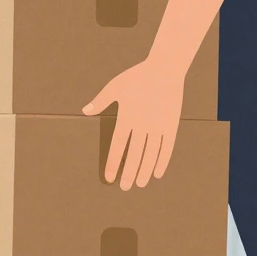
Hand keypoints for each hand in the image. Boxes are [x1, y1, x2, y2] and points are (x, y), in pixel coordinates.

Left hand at [84, 59, 185, 190]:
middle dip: (129, 173)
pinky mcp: (171, 124)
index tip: (109, 178)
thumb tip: (85, 111)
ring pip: (151, 154)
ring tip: (140, 183)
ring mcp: (158, 125)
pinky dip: (162, 161)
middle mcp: (142, 124)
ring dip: (145, 170)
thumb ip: (100, 101)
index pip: (117, 146)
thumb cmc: (137, 76)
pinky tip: (157, 172)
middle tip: (125, 188)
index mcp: (127, 117)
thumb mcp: (115, 86)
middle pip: (134, 155)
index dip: (113, 163)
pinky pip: (167, 147)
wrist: (165, 67)